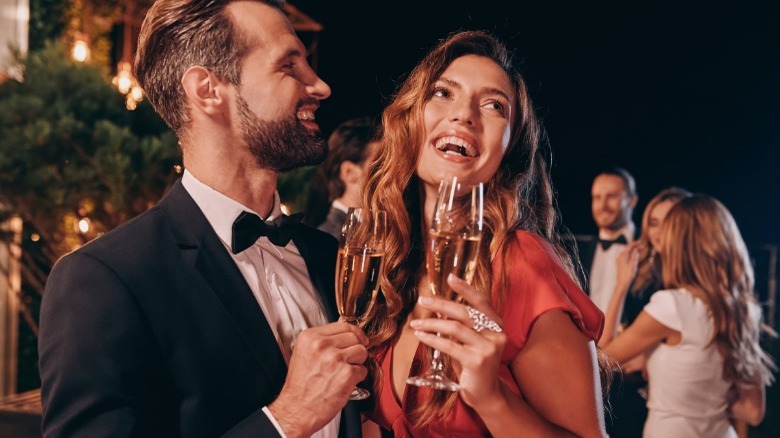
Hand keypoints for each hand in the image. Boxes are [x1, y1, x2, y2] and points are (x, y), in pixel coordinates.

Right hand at [268, 322, 367, 437]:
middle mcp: (322, 344)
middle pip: (355, 337)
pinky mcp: (347, 374)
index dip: (354, 333)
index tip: (357, 339)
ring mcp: (335, 358)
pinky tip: (345, 383)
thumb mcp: (304, 353)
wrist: (297, 409)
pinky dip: (357, 377)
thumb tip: (344, 326)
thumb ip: (323, 338)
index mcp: (310, 336)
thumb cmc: (300, 385)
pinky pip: (363, 370)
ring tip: (344, 372)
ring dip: (357, 363)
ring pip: (362, 351)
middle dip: (355, 349)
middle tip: (349, 360)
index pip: (343, 325)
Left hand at [412, 274, 506, 407]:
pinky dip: (432, 339)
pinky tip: (421, 336)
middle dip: (441, 305)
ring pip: (455, 328)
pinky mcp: (478, 361)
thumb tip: (438, 308)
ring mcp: (488, 348)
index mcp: (496, 324)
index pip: (481, 301)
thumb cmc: (474, 363)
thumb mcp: (472, 340)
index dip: (465, 288)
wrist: (485, 393)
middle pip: (464, 312)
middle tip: (422, 301)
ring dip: (432, 324)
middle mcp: (496, 334)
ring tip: (416, 323)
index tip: (450, 277)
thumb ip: (463, 325)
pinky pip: (449, 345)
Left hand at [615, 242, 641, 293]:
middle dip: (634, 246)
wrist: (622, 283)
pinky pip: (625, 256)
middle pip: (627, 248)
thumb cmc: (628, 274)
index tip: (641, 242)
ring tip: (639, 249)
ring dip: (632, 250)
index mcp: (622, 256)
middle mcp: (619, 256)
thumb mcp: (633, 264)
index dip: (635, 243)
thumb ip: (634, 255)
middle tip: (641, 245)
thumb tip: (636, 248)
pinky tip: (634, 255)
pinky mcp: (620, 263)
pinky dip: (630, 254)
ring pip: (626, 252)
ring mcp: (619, 260)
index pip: (629, 246)